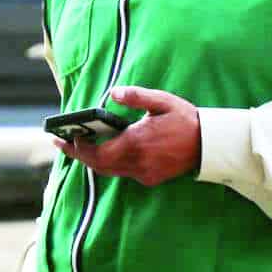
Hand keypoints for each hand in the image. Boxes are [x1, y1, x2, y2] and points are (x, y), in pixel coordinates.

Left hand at [54, 85, 200, 186]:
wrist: (208, 144)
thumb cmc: (184, 119)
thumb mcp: (161, 101)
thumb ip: (135, 96)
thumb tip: (113, 93)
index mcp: (135, 143)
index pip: (96, 153)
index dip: (76, 149)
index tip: (64, 139)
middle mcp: (136, 162)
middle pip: (98, 165)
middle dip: (79, 155)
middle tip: (63, 142)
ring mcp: (144, 173)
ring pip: (110, 171)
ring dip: (95, 159)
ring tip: (82, 144)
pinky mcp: (151, 178)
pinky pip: (125, 172)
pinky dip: (113, 162)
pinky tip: (110, 149)